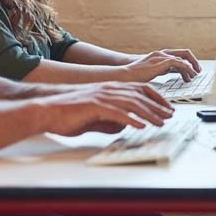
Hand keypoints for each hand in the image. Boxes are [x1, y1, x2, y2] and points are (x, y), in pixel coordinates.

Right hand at [38, 82, 174, 135]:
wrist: (46, 111)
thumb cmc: (68, 115)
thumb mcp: (95, 118)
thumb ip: (111, 120)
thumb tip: (125, 126)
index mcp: (110, 89)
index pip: (140, 89)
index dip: (156, 98)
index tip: (167, 108)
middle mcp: (108, 89)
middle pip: (140, 95)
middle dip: (157, 106)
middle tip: (170, 116)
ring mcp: (101, 96)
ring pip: (132, 103)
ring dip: (149, 114)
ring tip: (160, 123)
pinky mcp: (94, 106)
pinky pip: (117, 113)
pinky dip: (131, 119)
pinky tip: (140, 127)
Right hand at [123, 51, 197, 82]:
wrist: (125, 74)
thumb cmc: (137, 75)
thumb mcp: (154, 70)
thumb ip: (164, 69)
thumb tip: (175, 73)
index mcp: (161, 55)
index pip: (180, 54)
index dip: (189, 61)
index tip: (193, 70)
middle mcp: (162, 53)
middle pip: (184, 53)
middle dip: (194, 62)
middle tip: (198, 71)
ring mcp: (161, 56)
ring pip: (183, 58)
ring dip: (191, 67)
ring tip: (194, 76)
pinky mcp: (161, 62)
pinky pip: (179, 63)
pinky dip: (187, 69)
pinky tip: (189, 76)